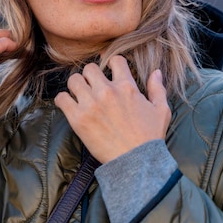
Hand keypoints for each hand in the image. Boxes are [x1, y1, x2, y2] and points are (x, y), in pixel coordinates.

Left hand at [54, 55, 170, 162]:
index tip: (110, 73)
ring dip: (76, 86)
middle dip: (90, 76)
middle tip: (92, 87)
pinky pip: (61, 98)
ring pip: (73, 80)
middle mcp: (107, 91)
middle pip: (89, 68)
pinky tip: (69, 106)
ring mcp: (91, 104)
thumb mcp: (161, 110)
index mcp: (127, 86)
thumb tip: (156, 72)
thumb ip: (157, 88)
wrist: (137, 162)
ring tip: (80, 96)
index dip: (112, 65)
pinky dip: (63, 100)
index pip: (114, 60)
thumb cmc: (150, 137)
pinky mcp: (78, 119)